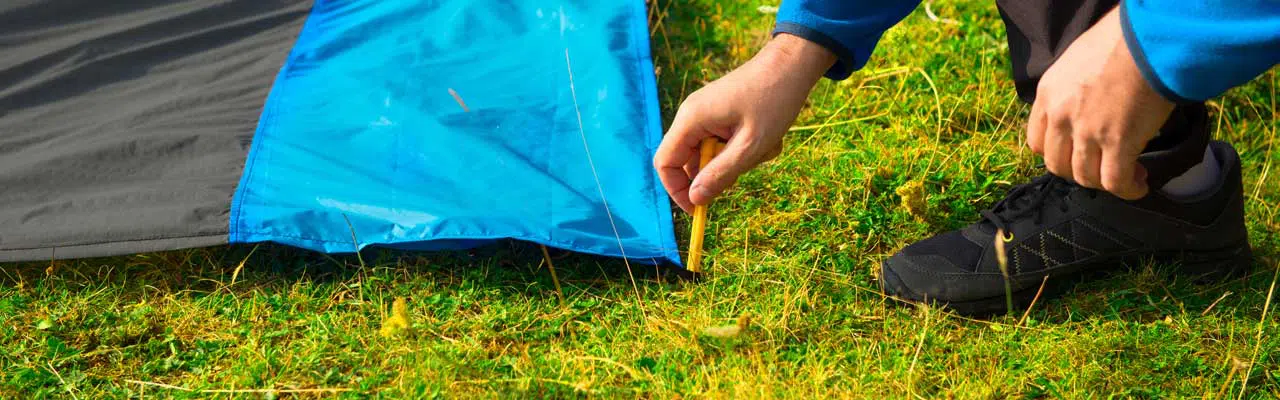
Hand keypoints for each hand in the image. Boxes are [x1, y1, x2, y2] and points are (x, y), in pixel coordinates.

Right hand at [654, 34, 834, 212]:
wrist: (793, 64)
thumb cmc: (774, 100)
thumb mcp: (751, 145)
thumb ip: (721, 174)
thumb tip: (695, 199)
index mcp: (691, 120)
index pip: (666, 163)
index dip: (677, 190)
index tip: (700, 208)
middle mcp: (692, 115)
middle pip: (690, 161)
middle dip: (719, 172)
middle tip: (749, 164)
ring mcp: (706, 113)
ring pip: (711, 154)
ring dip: (737, 160)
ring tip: (765, 145)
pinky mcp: (720, 113)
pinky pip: (723, 142)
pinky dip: (744, 147)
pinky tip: (766, 136)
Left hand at [1027, 7, 1174, 199]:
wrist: (1149, 37)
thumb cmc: (1124, 40)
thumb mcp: (1080, 60)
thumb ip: (1074, 88)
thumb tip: (1091, 105)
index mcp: (1048, 94)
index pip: (1037, 142)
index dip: (1058, 154)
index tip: (1078, 154)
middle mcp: (1060, 115)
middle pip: (1057, 164)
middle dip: (1079, 172)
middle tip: (1103, 167)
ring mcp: (1086, 131)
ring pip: (1085, 177)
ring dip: (1105, 182)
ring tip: (1129, 175)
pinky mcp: (1117, 141)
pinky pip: (1114, 181)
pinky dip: (1127, 189)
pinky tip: (1140, 184)